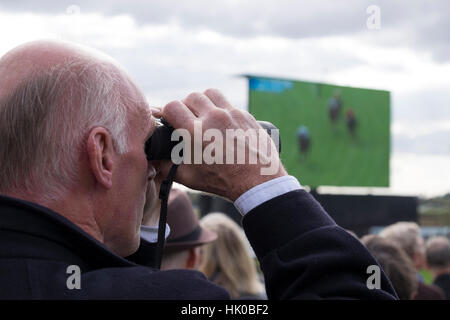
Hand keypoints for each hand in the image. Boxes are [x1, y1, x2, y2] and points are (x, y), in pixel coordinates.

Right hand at [154, 89, 286, 200]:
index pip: (172, 106)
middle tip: (187, 119)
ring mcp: (232, 114)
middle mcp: (214, 118)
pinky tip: (222, 122)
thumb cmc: (222, 182)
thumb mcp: (189, 177)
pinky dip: (221, 109)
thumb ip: (166, 166)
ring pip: (210, 94)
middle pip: (191, 97)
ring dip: (204, 101)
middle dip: (185, 106)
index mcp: (196, 132)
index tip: (169, 119)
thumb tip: (151, 160)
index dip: (167, 112)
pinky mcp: (245, 115)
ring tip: (204, 115)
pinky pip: (228, 103)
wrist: (256, 182)